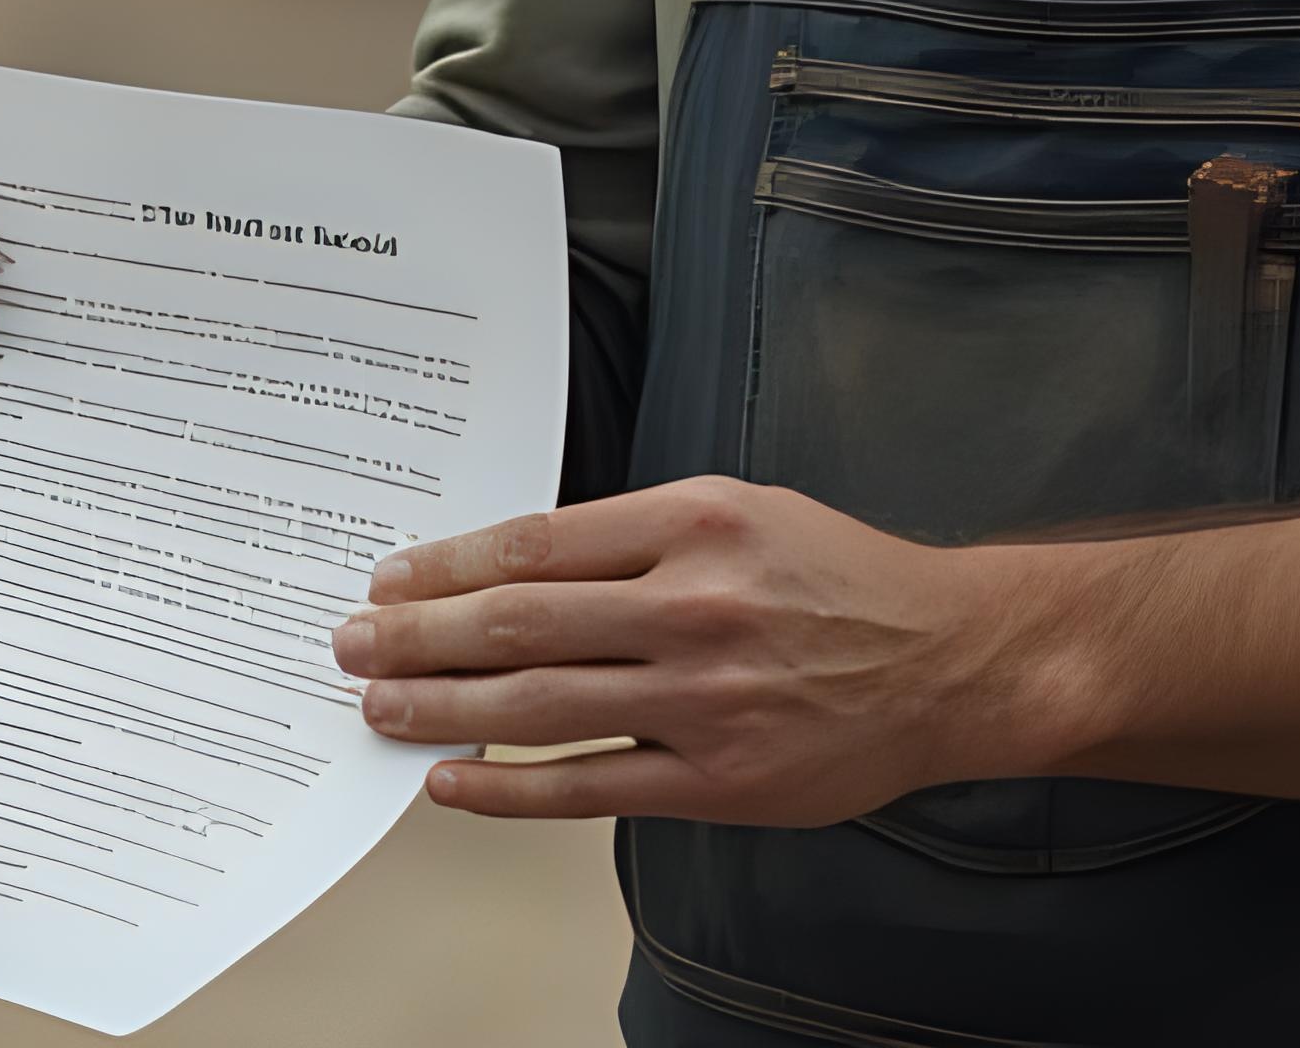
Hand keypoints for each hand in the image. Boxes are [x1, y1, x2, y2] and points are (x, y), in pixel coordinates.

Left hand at [325, 479, 1069, 826]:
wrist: (947, 660)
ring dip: (441, 707)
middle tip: (351, 643)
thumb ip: (634, 536)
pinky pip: (588, 785)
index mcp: (692, 524)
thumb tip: (513, 567)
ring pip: (539, 704)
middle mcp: (693, 606)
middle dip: (416, 635)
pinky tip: (453, 780)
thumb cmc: (838, 580)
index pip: (534, 545)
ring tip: (379, 708)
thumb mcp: (740, 512)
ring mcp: (705, 698)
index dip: (447, 565)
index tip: (390, 578)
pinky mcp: (719, 778)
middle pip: (518, 624)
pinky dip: (509, 786)